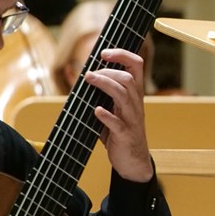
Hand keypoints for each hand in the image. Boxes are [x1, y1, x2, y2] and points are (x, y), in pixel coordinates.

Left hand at [78, 47, 154, 182]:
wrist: (133, 162)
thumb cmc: (120, 133)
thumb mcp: (113, 110)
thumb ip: (101, 94)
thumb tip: (78, 77)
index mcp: (134, 95)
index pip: (136, 66)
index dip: (122, 54)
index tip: (104, 52)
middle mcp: (135, 104)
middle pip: (128, 78)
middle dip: (108, 70)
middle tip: (89, 73)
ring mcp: (132, 120)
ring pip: (124, 95)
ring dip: (105, 84)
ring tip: (89, 79)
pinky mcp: (125, 136)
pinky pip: (118, 124)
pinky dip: (107, 116)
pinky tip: (96, 111)